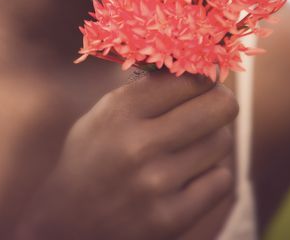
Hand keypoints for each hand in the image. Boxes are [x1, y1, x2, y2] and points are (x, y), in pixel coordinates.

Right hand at [13, 69, 237, 239]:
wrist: (68, 223)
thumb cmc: (93, 156)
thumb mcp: (106, 112)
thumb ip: (148, 89)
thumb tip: (199, 66)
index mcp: (120, 110)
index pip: (189, 79)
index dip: (204, 77)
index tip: (207, 80)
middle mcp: (138, 144)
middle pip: (219, 107)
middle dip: (220, 103)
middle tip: (216, 105)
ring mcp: (156, 184)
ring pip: (221, 142)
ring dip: (213, 140)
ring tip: (194, 144)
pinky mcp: (170, 218)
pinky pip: (221, 180)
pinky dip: (212, 174)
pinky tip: (192, 174)